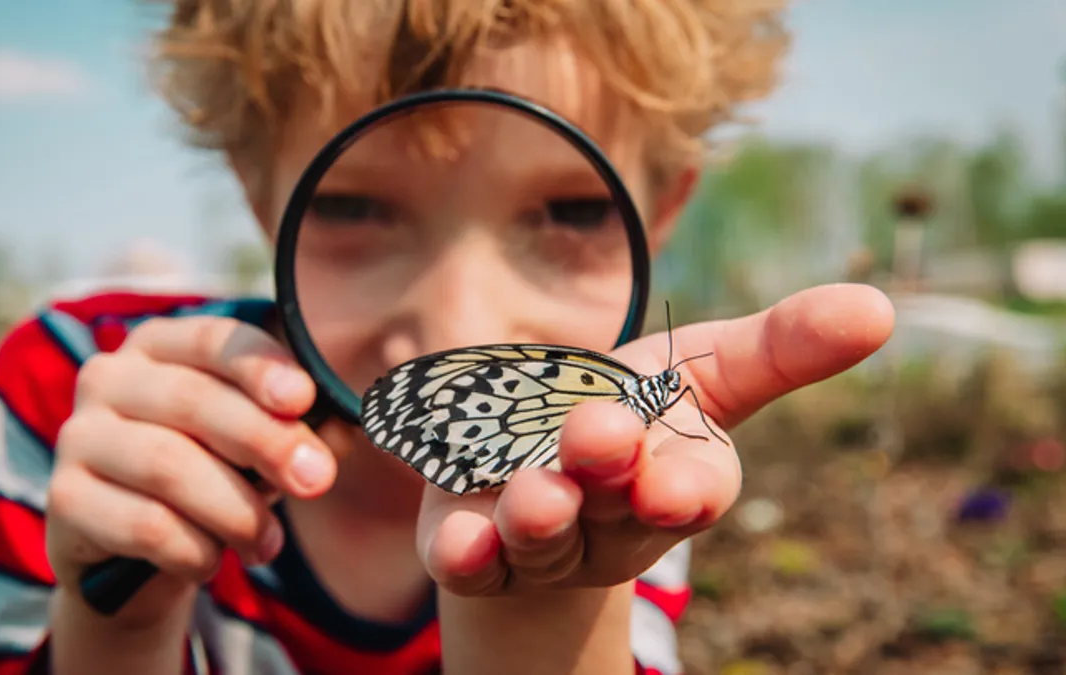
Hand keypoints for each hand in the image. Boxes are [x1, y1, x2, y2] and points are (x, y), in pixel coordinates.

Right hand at [46, 316, 338, 625]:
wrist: (139, 557)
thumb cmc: (211, 478)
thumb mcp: (258, 449)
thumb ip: (299, 432)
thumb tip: (341, 432)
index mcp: (161, 346)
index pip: (213, 340)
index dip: (260, 366)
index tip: (303, 399)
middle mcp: (109, 377)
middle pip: (195, 402)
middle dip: (266, 443)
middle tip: (315, 481)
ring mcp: (79, 435)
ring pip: (170, 466)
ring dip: (236, 510)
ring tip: (267, 543)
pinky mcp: (64, 498)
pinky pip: (144, 524)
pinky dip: (194, 549)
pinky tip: (211, 560)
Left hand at [416, 283, 894, 594]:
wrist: (538, 453)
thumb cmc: (635, 406)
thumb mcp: (706, 368)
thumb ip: (781, 346)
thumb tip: (881, 308)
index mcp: (673, 475)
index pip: (694, 489)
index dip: (687, 488)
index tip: (677, 484)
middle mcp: (612, 519)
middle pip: (614, 506)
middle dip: (607, 474)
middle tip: (599, 437)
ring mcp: (542, 539)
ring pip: (543, 537)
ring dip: (539, 516)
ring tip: (535, 494)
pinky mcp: (473, 543)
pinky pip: (468, 558)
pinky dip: (465, 551)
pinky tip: (457, 539)